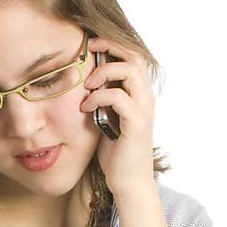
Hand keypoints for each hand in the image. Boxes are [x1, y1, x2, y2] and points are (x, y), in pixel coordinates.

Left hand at [80, 35, 157, 199]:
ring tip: (86, 85)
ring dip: (104, 72)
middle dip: (109, 47)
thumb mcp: (105, 119)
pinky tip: (85, 108)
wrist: (129, 182)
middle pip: (134, 55)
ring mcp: (143, 109)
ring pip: (130, 71)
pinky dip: (99, 97)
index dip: (112, 44)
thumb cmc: (116, 153)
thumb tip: (80, 83)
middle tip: (86, 50)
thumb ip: (101, 100)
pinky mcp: (136, 124)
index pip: (132, 56)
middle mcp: (145, 98)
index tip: (88, 44)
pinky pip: (119, 97)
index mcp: (139, 94)